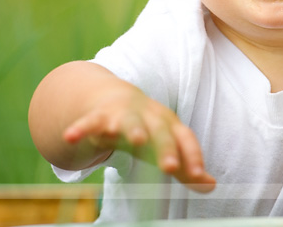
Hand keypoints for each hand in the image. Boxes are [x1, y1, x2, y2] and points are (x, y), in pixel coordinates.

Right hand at [63, 82, 215, 192]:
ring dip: (132, 128)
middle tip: (171, 166)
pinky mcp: (100, 116)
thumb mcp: (166, 145)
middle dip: (166, 148)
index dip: (193, 156)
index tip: (200, 176)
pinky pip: (90, 122)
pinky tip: (70, 136)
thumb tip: (211, 185)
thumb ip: (186, 166)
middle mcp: (149, 116)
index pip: (185, 138)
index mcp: (169, 124)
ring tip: (135, 138)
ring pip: (129, 120)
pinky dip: (80, 128)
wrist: (116, 98)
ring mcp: (124, 114)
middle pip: (160, 131)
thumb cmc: (147, 129)